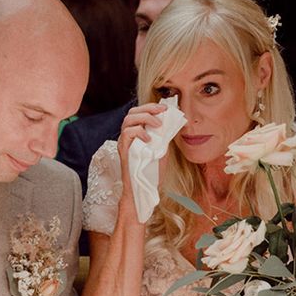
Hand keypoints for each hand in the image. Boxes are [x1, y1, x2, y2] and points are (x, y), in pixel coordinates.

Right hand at [116, 103, 167, 218]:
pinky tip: (150, 139)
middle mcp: (128, 135)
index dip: (152, 107)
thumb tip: (172, 123)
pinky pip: (127, 133)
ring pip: (128, 119)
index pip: (140, 112)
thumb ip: (164, 137)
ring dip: (145, 118)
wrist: (144, 189)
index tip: (166, 108)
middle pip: (132, 112)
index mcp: (137, 133)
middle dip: (148, 108)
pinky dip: (139, 132)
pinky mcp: (123, 150)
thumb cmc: (152, 172)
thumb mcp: (162, 151)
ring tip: (158, 125)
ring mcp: (124, 142)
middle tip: (163, 111)